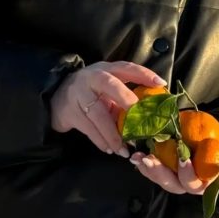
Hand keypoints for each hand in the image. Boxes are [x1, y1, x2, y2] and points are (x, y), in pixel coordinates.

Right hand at [50, 61, 166, 157]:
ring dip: (113, 134)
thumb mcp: (107, 90)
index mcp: (107, 70)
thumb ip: (123, 99)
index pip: (127, 68)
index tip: (161, 83)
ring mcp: (79, 94)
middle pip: (110, 85)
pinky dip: (101, 141)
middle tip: (137, 112)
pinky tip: (110, 149)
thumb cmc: (92, 93)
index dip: (143, 74)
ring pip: (99, 114)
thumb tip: (148, 118)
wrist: (57, 97)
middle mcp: (93, 78)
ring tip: (124, 149)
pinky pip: (88, 128)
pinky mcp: (70, 112)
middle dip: (125, 98)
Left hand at [130, 130, 218, 194]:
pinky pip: (155, 166)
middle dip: (159, 173)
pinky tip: (136, 151)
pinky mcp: (170, 165)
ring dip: (148, 168)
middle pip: (172, 184)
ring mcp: (178, 175)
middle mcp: (190, 183)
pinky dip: (145, 160)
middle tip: (148, 159)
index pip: (194, 184)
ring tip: (137, 156)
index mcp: (207, 183)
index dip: (187, 174)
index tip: (183, 159)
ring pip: (161, 178)